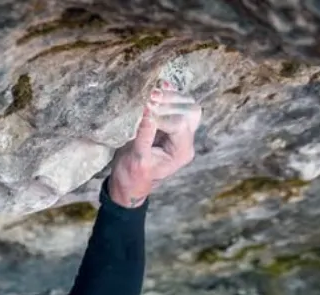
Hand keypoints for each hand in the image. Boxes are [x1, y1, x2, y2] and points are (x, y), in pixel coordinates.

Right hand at [108, 81, 201, 207]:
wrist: (130, 184)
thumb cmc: (132, 176)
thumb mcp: (137, 158)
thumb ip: (144, 136)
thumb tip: (146, 111)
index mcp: (182, 152)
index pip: (179, 125)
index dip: (162, 115)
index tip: (145, 107)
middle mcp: (186, 141)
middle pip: (190, 112)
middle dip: (170, 102)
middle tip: (149, 96)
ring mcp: (181, 133)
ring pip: (187, 106)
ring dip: (171, 96)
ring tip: (151, 92)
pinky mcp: (172, 126)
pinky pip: (178, 106)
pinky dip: (170, 94)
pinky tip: (160, 85)